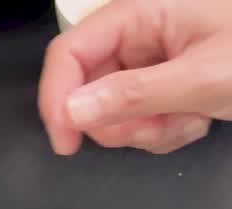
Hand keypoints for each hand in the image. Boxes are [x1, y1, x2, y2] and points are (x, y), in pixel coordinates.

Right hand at [38, 0, 231, 154]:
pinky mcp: (165, 79)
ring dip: (147, 129)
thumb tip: (73, 112)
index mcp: (142, 13)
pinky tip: (196, 119)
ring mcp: (153, 57)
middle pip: (87, 87)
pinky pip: (138, 115)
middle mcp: (140, 32)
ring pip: (112, 108)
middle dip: (118, 121)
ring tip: (188, 121)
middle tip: (157, 129)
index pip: (69, 53)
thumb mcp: (204, 77)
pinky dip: (163, 128)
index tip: (67, 142)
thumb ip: (134, 95)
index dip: (57, 98)